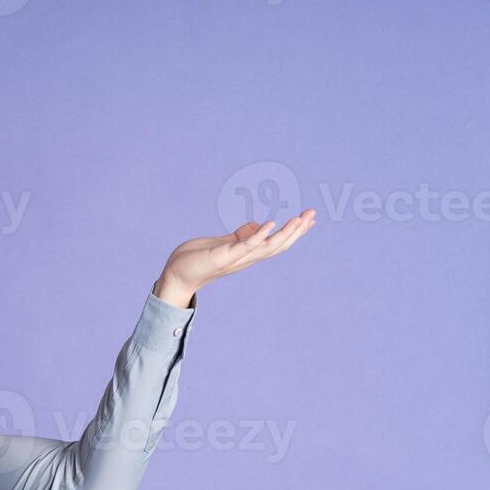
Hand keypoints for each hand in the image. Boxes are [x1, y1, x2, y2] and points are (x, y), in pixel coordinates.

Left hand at [154, 209, 315, 305]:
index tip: (310, 219)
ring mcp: (237, 258)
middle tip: (313, 214)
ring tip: (300, 218)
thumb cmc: (197, 260)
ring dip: (286, 232)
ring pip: (267, 246)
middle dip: (297, 230)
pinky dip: (259, 235)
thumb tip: (257, 225)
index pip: (276, 242)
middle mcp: (246, 258)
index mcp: (247, 254)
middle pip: (278, 245)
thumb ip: (240, 236)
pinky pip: (245, 246)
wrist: (176, 275)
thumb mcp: (223, 244)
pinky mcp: (224, 257)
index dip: (294, 232)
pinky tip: (270, 224)